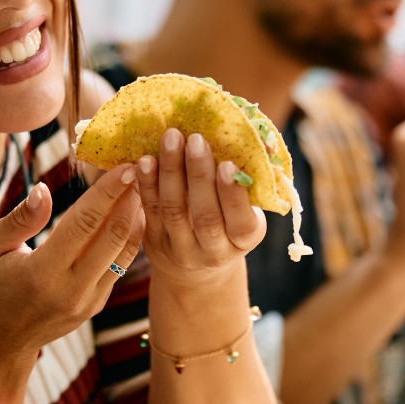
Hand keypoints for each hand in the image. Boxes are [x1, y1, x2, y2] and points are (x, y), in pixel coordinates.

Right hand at [0, 165, 144, 370]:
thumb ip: (20, 219)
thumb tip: (43, 189)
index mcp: (42, 272)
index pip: (84, 224)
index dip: (107, 193)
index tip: (125, 167)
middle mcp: (71, 289)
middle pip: (112, 237)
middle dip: (130, 200)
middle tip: (143, 170)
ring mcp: (88, 301)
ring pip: (124, 253)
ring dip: (137, 218)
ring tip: (144, 187)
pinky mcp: (97, 306)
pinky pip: (119, 267)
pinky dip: (129, 238)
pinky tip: (133, 215)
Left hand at [135, 128, 266, 287]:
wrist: (197, 265)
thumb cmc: (230, 222)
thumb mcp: (248, 210)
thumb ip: (250, 181)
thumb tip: (258, 140)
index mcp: (244, 241)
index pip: (241, 224)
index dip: (233, 196)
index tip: (227, 164)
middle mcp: (214, 252)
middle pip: (205, 217)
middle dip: (200, 175)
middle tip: (196, 140)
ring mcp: (181, 250)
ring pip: (174, 211)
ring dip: (172, 171)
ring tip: (171, 138)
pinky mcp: (155, 242)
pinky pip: (151, 210)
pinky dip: (147, 183)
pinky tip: (146, 160)